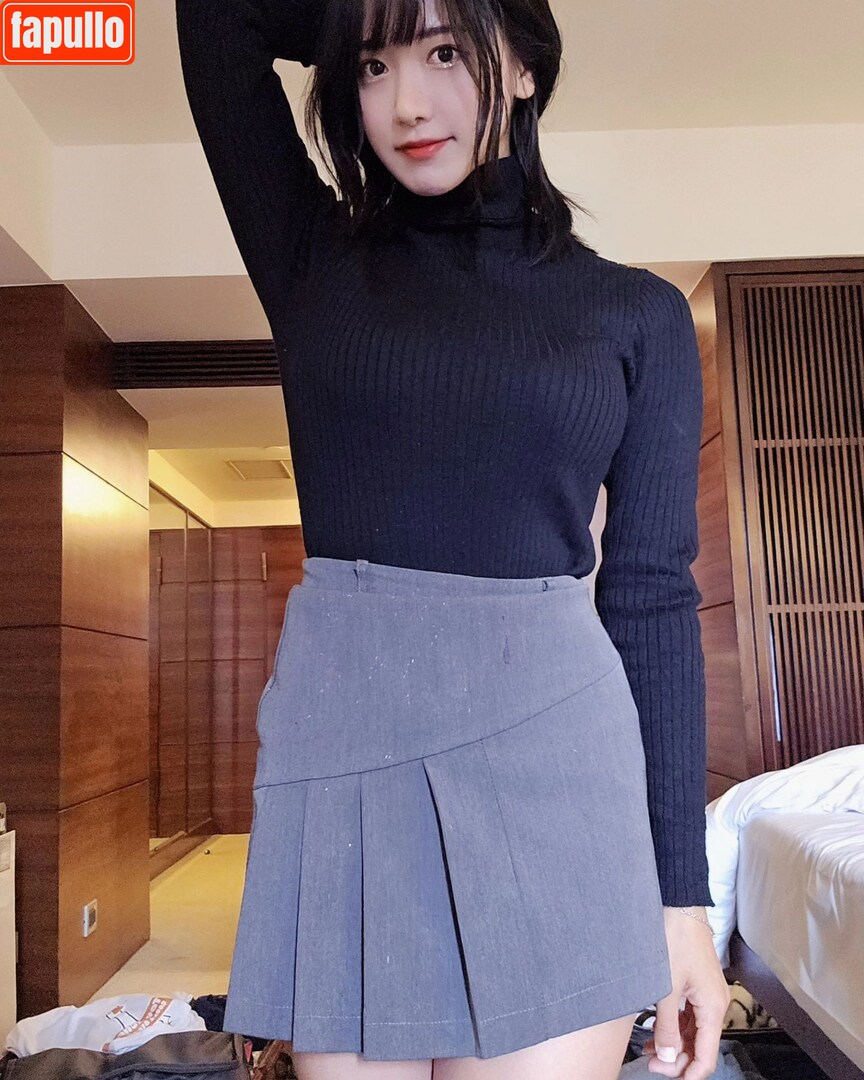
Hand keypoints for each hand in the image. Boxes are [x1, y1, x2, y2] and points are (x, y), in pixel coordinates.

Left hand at [641, 907, 731, 1078]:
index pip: (707, 1056)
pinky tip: (657, 1027)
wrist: (678, 906)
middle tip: (652, 1061)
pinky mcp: (696, 982)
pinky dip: (675, 1024)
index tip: (667, 1076)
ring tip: (651, 1048)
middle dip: (678, 1058)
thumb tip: (669, 1056)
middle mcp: (715, 1002)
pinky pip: (690, 1014)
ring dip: (675, 1042)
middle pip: (701, 1045)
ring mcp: (706, 992)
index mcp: (713, 1007)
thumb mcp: (666, 988)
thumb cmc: (675, 939)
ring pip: (694, 1030)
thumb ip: (667, 1026)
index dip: (688, 1073)